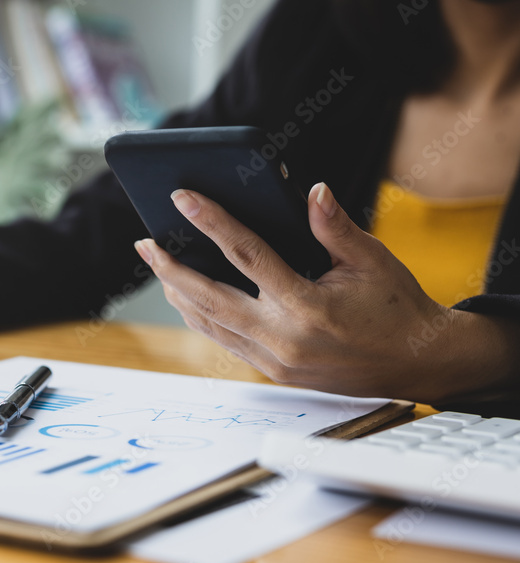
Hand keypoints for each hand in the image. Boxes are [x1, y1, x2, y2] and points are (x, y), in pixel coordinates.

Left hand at [134, 184, 517, 402]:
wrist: (417, 363)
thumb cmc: (397, 308)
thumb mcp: (373, 260)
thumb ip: (334, 228)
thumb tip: (311, 191)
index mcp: (308, 306)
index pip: (247, 255)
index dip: (211, 222)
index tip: (182, 198)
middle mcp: (284, 337)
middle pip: (210, 298)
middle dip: (171, 268)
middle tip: (145, 242)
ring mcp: (275, 359)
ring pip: (210, 323)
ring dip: (179, 294)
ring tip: (158, 265)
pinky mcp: (274, 371)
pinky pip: (224, 340)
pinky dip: (201, 316)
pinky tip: (187, 297)